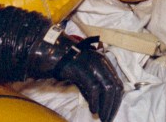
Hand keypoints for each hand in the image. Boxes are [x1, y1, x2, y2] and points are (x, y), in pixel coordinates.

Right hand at [0, 6, 122, 121]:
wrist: (48, 50)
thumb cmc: (63, 63)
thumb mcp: (81, 73)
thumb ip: (90, 83)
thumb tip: (97, 101)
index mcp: (103, 62)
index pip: (117, 83)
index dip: (116, 100)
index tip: (111, 112)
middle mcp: (100, 61)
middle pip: (115, 87)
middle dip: (113, 105)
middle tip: (108, 118)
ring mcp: (90, 64)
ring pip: (106, 87)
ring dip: (105, 105)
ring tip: (102, 117)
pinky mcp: (80, 68)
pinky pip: (93, 86)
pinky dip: (95, 100)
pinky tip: (93, 110)